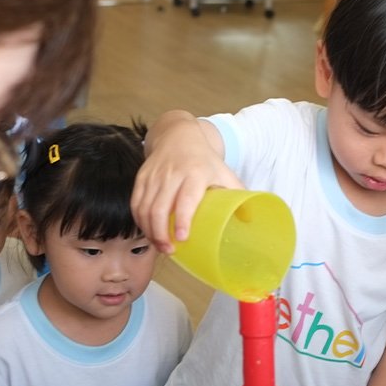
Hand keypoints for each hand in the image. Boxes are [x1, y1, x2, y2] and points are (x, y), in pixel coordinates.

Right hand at [130, 112, 242, 253]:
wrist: (178, 135)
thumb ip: (236, 194)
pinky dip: (140, 221)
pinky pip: (136, 203)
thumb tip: (250, 219)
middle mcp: (172, 174)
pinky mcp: (141, 178)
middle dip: (161, 233)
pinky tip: (148, 232)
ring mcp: (154, 176)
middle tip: (169, 250)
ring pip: (144, 208)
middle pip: (159, 208)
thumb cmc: (204, 160)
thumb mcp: (224, 172)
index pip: (186, 198)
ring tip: (160, 246)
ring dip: (150, 231)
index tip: (182, 237)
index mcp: (196, 173)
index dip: (182, 219)